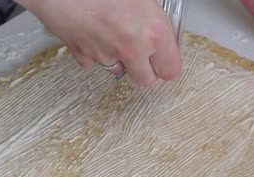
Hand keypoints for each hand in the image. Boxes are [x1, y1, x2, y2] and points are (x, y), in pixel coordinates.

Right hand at [16, 0, 181, 86]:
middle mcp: (131, 49)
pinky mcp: (82, 56)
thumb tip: (157, 29)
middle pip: (146, 81)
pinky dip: (95, 51)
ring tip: (112, 34)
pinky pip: (94, 61)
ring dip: (119, 59)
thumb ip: (152, 18)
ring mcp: (105, 56)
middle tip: (142, 53)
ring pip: (119, 71)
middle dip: (145, 70)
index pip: (171, 70)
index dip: (167, 64)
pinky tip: (93, 31)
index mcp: (153, 32)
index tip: (165, 57)